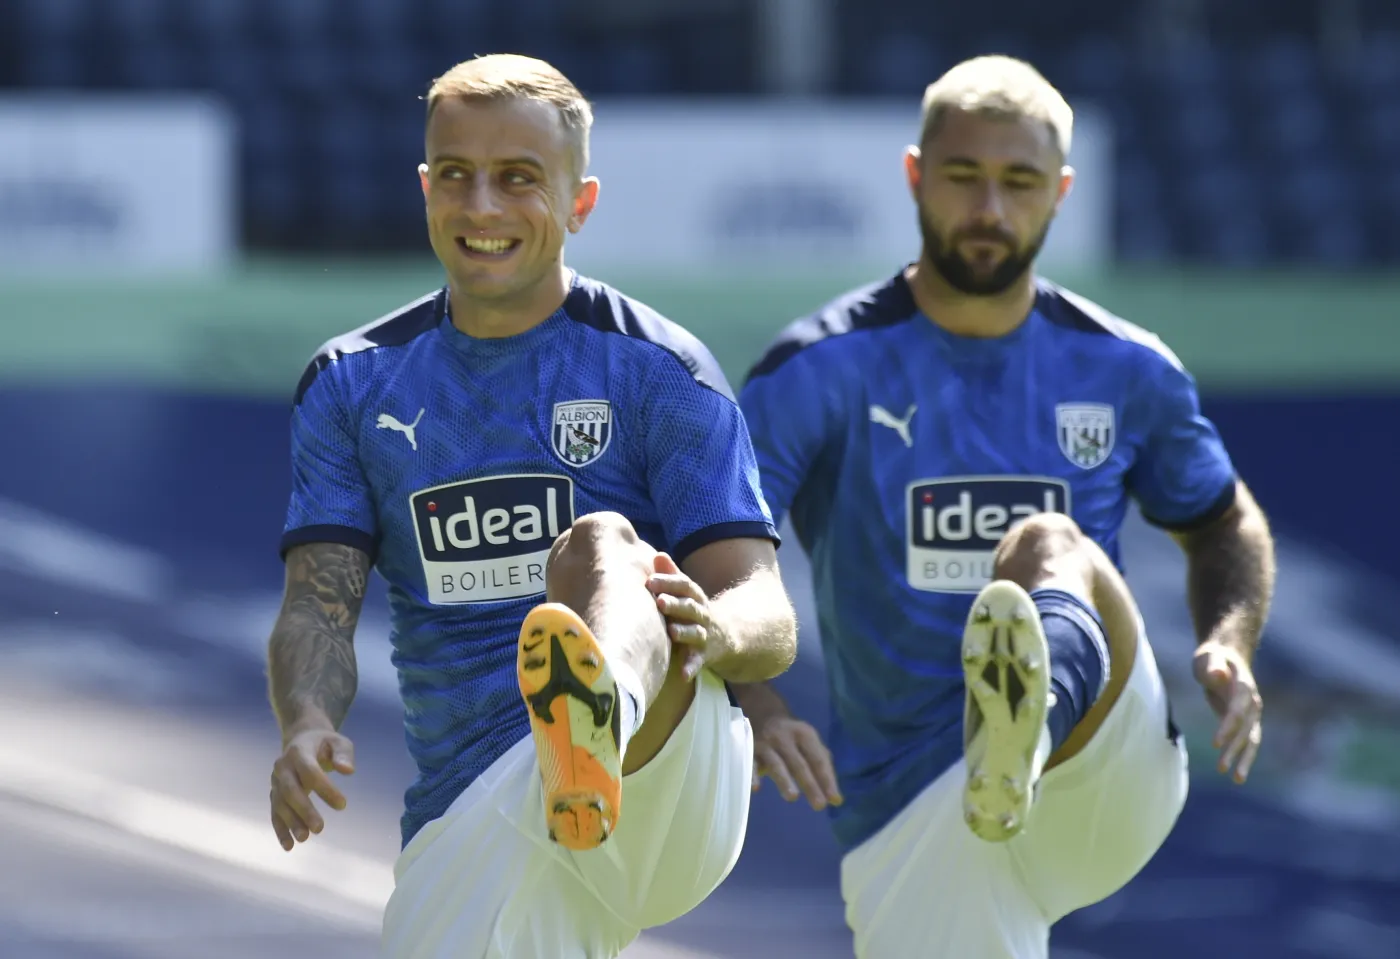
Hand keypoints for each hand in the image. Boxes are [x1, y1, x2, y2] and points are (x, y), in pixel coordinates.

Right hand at [270, 726, 355, 850]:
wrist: (301, 740)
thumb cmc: (325, 743)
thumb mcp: (338, 741)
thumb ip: (344, 754)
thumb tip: (348, 770)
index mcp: (298, 751)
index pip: (310, 772)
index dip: (325, 789)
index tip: (343, 805)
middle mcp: (282, 767)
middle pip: (290, 790)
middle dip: (304, 810)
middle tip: (320, 828)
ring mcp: (276, 782)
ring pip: (281, 804)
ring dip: (291, 822)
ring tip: (305, 838)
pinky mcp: (275, 794)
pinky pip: (275, 813)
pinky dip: (281, 830)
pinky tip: (289, 846)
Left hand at [647, 552, 727, 680]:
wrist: (727, 637)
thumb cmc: (693, 611)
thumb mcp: (686, 593)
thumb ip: (672, 575)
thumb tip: (657, 554)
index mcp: (695, 597)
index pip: (684, 586)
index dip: (668, 582)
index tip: (650, 581)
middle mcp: (701, 614)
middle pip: (690, 607)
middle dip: (675, 604)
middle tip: (659, 602)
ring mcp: (704, 635)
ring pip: (695, 633)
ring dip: (684, 632)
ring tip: (672, 632)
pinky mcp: (705, 655)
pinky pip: (698, 662)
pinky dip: (691, 667)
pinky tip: (683, 674)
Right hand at [752, 715, 842, 811]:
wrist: (762, 712)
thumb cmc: (791, 734)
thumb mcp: (808, 740)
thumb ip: (820, 762)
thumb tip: (834, 795)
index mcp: (805, 734)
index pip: (818, 759)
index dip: (827, 780)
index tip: (834, 800)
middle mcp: (785, 737)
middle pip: (799, 764)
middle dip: (810, 784)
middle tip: (819, 805)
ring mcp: (766, 743)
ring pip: (776, 764)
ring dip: (784, 780)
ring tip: (793, 797)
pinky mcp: (749, 749)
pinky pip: (751, 764)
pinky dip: (753, 775)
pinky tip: (756, 789)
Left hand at [1193, 639, 1261, 783]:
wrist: (1226, 656)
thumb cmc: (1213, 657)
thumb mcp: (1208, 657)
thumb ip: (1213, 667)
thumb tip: (1218, 676)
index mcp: (1243, 687)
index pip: (1237, 711)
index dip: (1227, 727)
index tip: (1215, 743)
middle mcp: (1251, 703)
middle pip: (1245, 730)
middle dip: (1234, 750)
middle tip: (1221, 769)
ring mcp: (1251, 713)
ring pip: (1250, 740)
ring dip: (1243, 759)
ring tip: (1236, 779)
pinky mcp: (1245, 721)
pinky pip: (1245, 741)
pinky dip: (1240, 756)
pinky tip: (1233, 772)